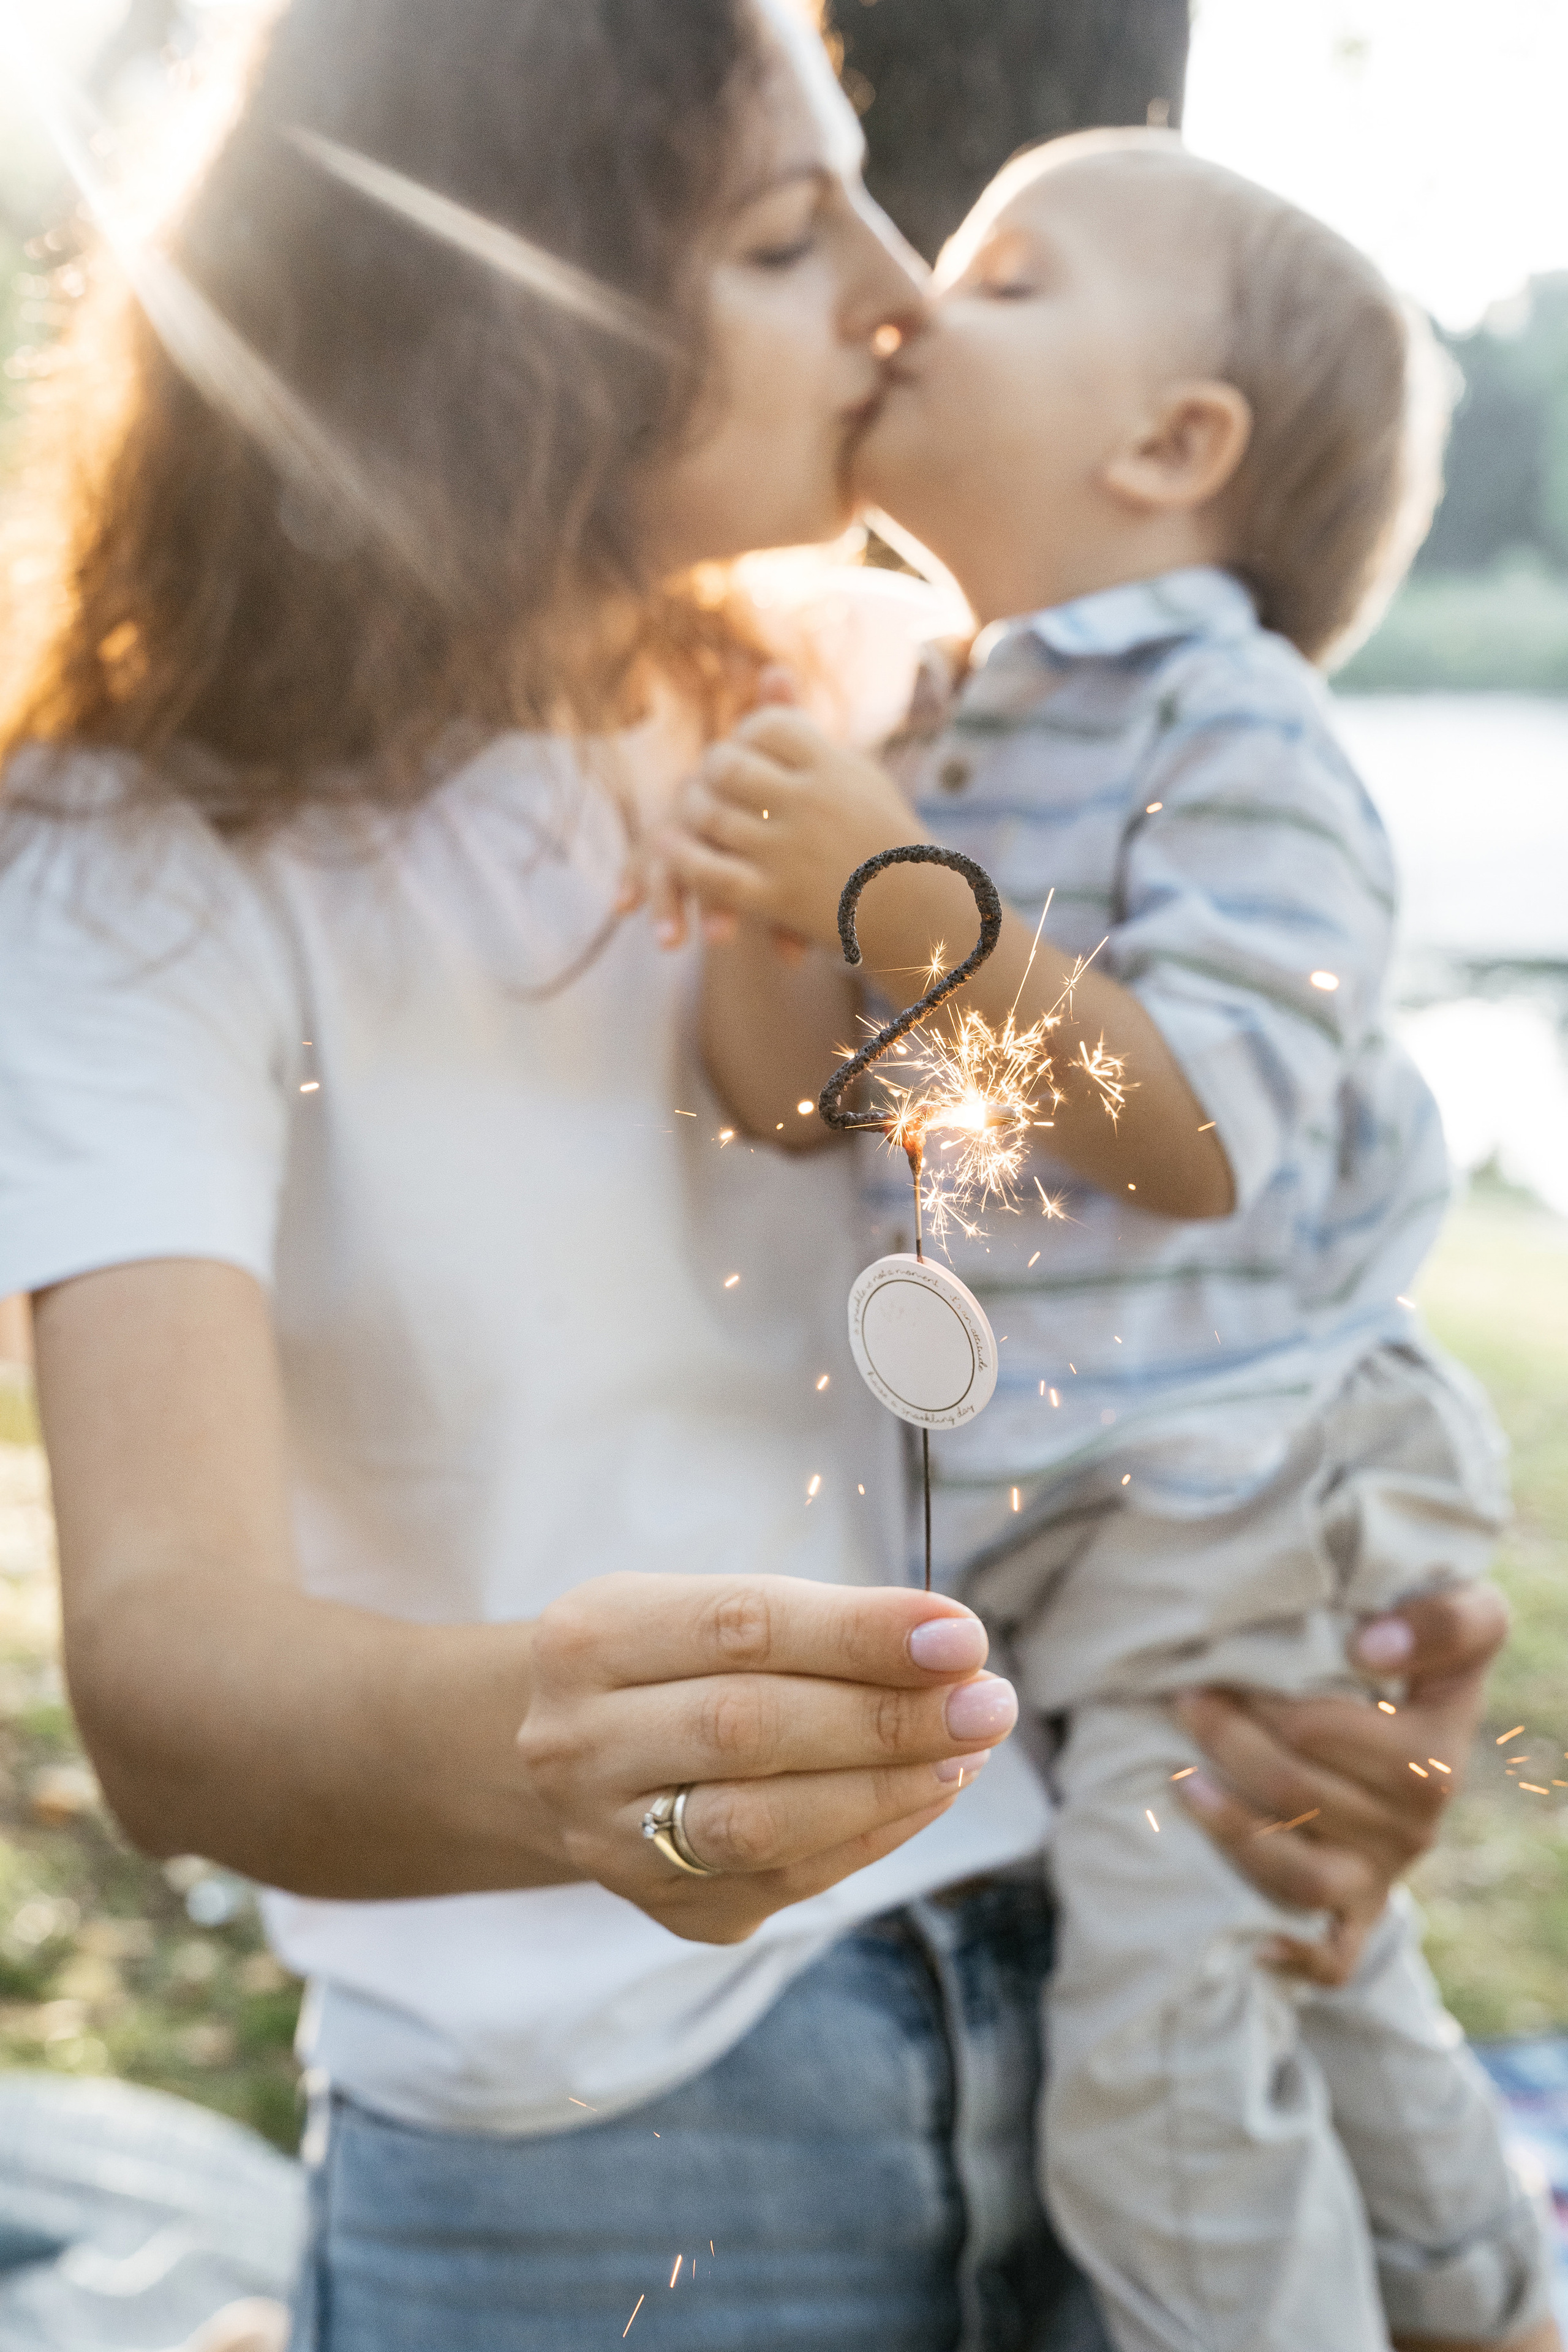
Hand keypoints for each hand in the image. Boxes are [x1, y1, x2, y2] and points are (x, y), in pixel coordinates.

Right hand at [516, 1572, 1018, 1943]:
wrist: (572, 1756)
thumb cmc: (669, 1661)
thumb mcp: (706, 1609)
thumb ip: (813, 1624)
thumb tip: (950, 1648)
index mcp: (590, 1638)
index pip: (740, 1627)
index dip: (857, 1633)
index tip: (959, 1634)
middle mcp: (581, 1743)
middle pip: (746, 1731)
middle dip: (884, 1717)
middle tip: (989, 1703)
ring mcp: (612, 1839)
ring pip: (761, 1825)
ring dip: (885, 1787)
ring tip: (970, 1750)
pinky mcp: (666, 1908)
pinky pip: (785, 1882)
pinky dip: (872, 1836)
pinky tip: (930, 1793)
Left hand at [654, 709, 918, 953]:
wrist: (918, 912)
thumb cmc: (880, 835)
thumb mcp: (853, 773)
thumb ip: (805, 730)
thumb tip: (770, 670)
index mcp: (833, 767)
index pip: (766, 725)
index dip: (745, 733)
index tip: (746, 748)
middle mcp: (811, 804)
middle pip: (728, 765)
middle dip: (711, 770)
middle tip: (710, 779)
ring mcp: (791, 852)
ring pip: (712, 816)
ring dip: (691, 810)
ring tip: (691, 809)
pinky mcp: (777, 898)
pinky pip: (711, 873)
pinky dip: (683, 858)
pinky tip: (670, 846)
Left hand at [1173, 1585, 1507, 1984]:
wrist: (1420, 1728)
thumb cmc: (1415, 1659)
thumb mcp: (1461, 1618)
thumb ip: (1440, 1620)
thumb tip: (1369, 1646)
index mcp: (1436, 1749)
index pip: (1334, 1733)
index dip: (1272, 1703)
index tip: (1246, 1662)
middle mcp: (1419, 1820)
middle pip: (1299, 1793)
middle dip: (1230, 1741)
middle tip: (1185, 1698)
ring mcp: (1386, 1873)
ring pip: (1299, 1874)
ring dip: (1229, 1827)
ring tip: (1180, 1780)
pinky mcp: (1359, 1913)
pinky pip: (1330, 1956)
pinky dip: (1291, 1954)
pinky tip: (1250, 1939)